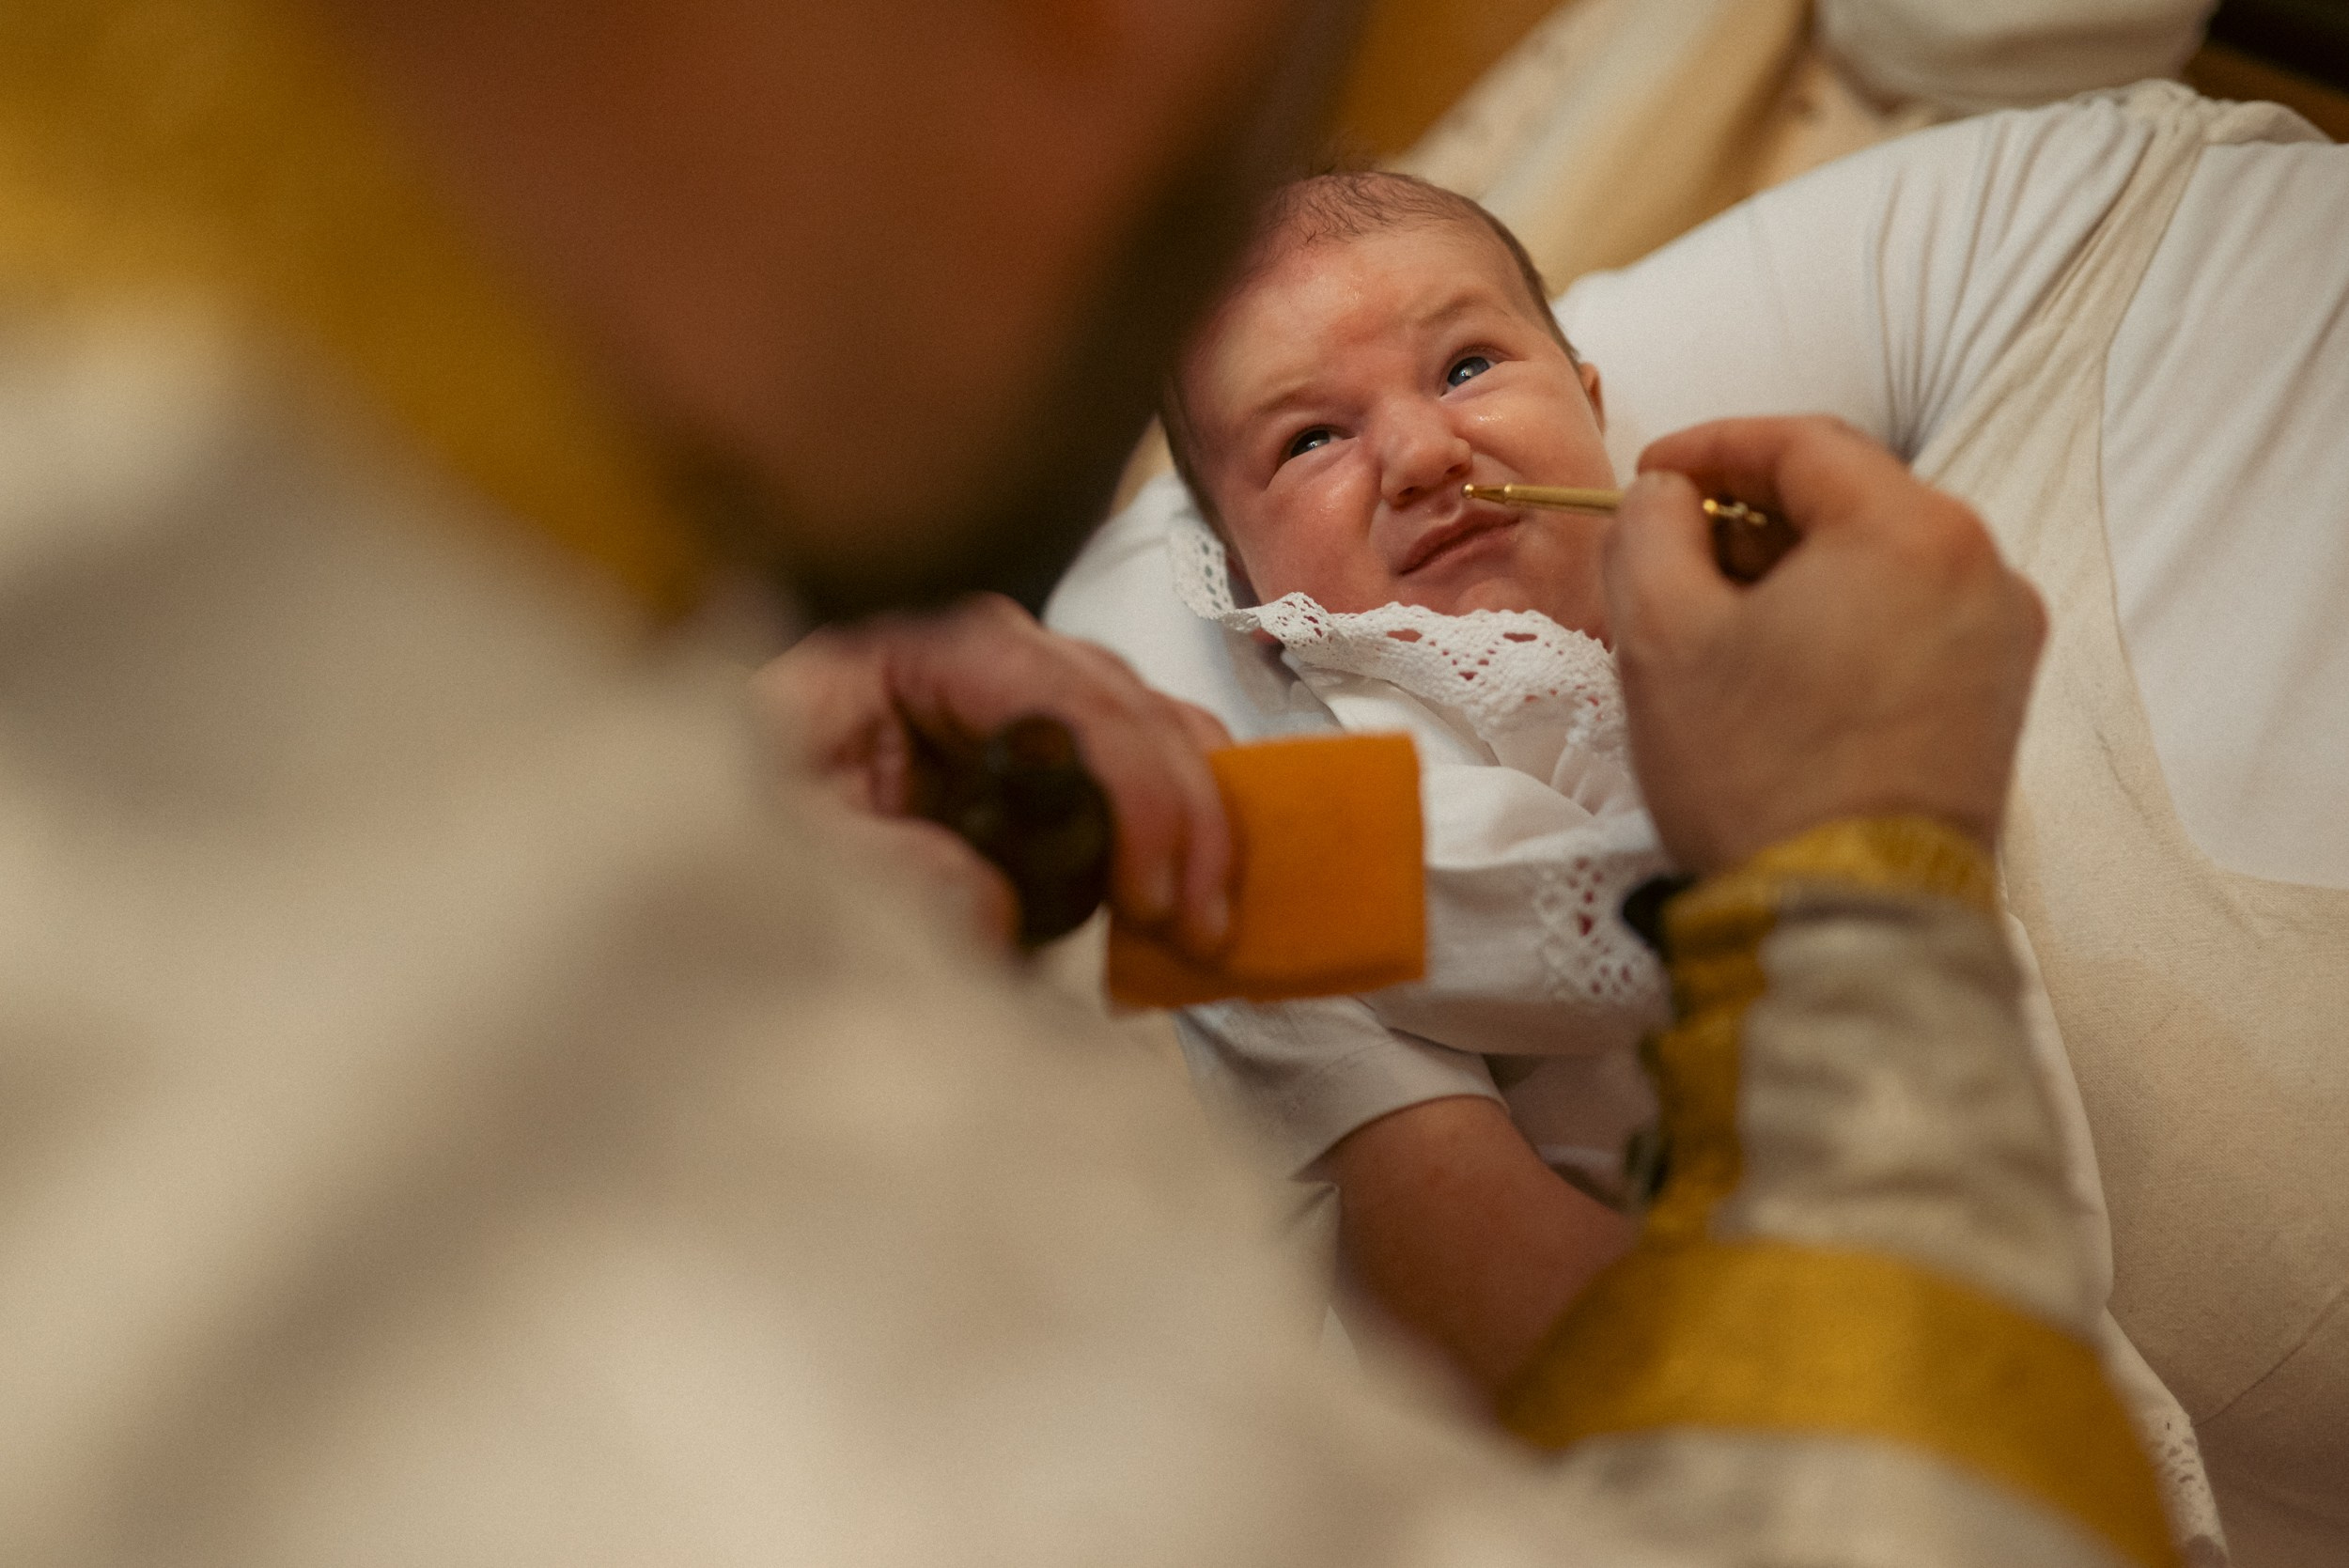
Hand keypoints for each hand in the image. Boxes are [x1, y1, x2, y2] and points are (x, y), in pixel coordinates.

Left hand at [756, 594, 1234, 951]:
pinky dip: (1179, 820)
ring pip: (1152, 725)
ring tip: (1202, 923)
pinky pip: (1139, 763)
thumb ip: (880, 869)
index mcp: (916, 652)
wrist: (713, 833)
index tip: (1149, 894)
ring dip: (1195, 821)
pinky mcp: (1043, 747)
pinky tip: (1189, 888)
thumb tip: (994, 908)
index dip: (1130, 789)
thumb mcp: (784, 845)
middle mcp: (984, 656)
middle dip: (1182, 815)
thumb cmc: (742, 812)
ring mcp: (1022, 694)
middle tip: (1195, 927)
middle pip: (1127, 704)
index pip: (1060, 691)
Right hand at [1604, 417, 2045, 873]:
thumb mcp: (1661, 636)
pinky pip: (1913, 618)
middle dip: (1753, 513)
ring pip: (1883, 559)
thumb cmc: (1757, 777)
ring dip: (1798, 569)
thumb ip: (1649, 529)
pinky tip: (1781, 665)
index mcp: (1910, 529)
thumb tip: (1665, 496)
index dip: (1711, 448)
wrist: (1849, 920)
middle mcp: (1981, 565)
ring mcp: (2003, 635)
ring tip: (1719, 618)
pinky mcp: (1999, 696)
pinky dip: (1845, 618)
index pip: (1801, 443)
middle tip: (1673, 550)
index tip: (1652, 474)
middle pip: (1851, 497)